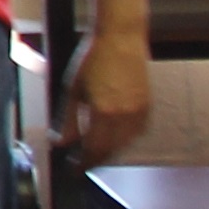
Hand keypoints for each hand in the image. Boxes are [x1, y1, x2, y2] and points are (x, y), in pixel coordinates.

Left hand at [60, 25, 153, 168]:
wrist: (120, 39)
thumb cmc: (93, 59)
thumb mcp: (73, 90)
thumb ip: (68, 120)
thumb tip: (61, 143)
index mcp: (104, 113)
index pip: (94, 150)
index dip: (83, 163)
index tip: (74, 169)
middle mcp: (124, 116)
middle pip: (111, 151)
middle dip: (95, 159)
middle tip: (81, 162)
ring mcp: (139, 112)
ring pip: (125, 144)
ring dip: (109, 150)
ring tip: (94, 150)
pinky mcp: (147, 106)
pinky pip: (136, 132)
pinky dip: (124, 139)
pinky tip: (112, 135)